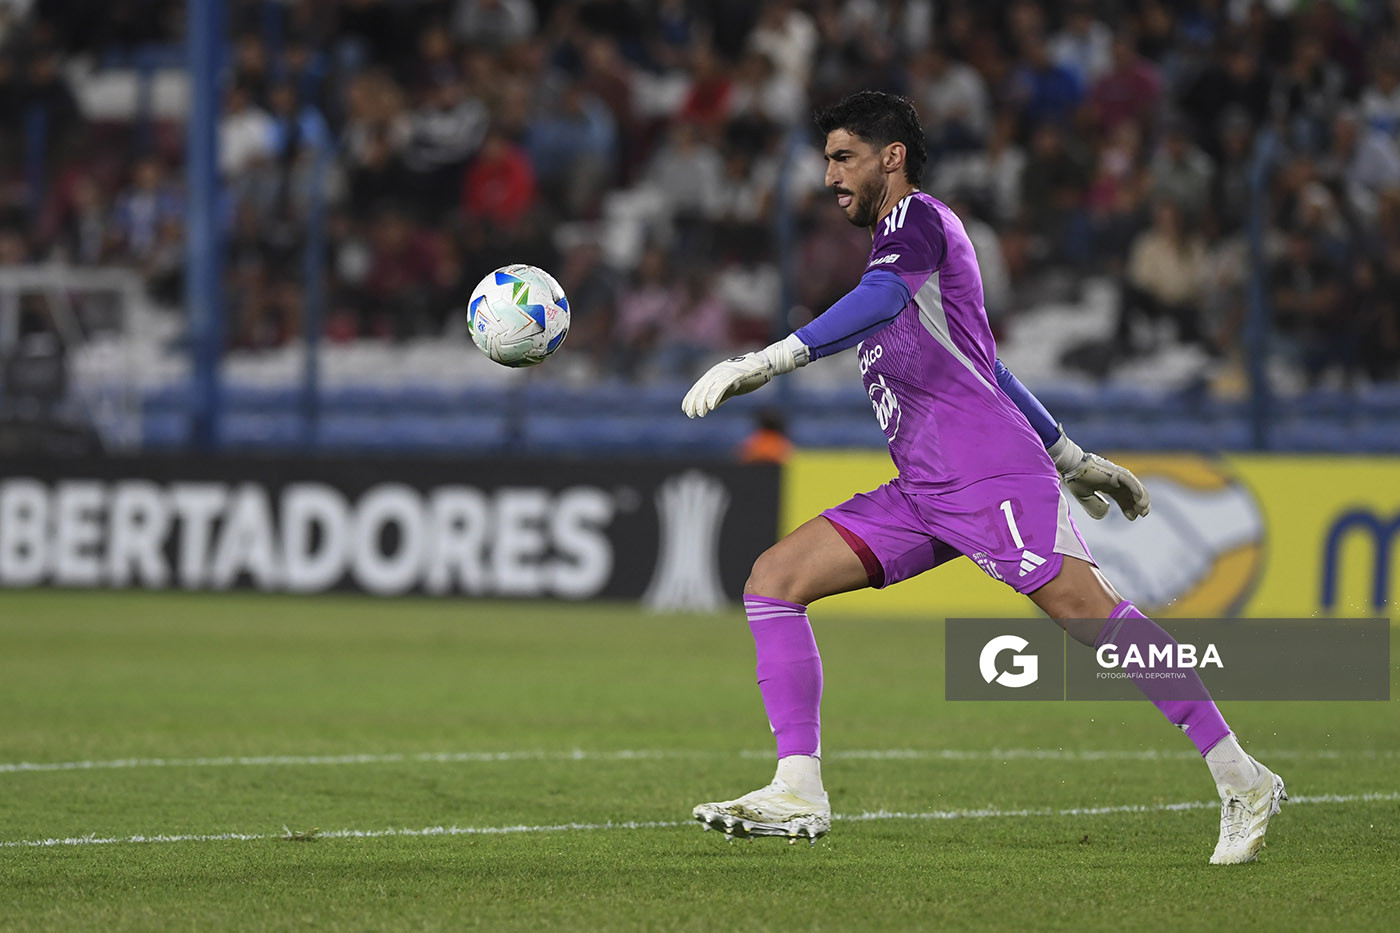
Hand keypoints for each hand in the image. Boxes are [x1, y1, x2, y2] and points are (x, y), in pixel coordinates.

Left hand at [681, 335, 807, 417]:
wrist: (765, 364)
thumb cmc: (749, 376)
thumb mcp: (731, 387)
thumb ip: (721, 395)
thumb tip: (710, 406)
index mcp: (715, 373)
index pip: (699, 386)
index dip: (691, 398)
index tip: (686, 409)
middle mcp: (717, 372)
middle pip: (701, 388)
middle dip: (694, 402)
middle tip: (690, 414)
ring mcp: (725, 373)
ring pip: (709, 388)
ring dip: (702, 402)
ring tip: (699, 413)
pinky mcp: (734, 376)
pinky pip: (721, 387)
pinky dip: (715, 397)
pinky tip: (710, 407)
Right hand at [1048, 429, 1150, 520]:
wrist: (1071, 467)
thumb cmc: (1075, 479)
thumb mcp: (1085, 498)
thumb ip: (1094, 507)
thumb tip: (1104, 514)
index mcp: (1108, 485)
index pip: (1122, 497)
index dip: (1128, 507)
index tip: (1132, 518)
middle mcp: (1116, 480)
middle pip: (1132, 494)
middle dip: (1138, 505)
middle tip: (1142, 515)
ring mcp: (1118, 476)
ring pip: (1135, 488)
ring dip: (1141, 499)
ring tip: (1143, 511)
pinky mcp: (1118, 473)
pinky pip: (1132, 483)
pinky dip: (1138, 491)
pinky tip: (1141, 502)